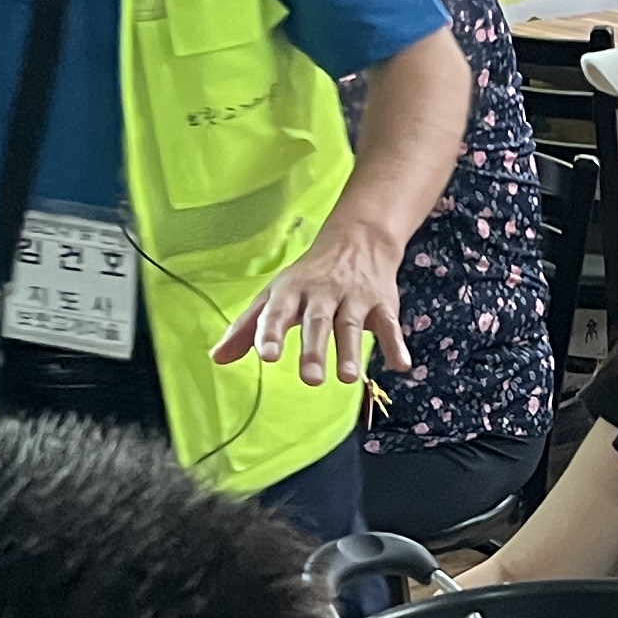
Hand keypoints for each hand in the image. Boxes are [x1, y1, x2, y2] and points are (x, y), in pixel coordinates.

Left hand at [212, 212, 407, 384]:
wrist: (358, 238)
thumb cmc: (308, 276)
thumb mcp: (275, 294)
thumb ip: (248, 328)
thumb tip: (217, 358)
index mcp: (291, 291)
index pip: (277, 312)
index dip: (270, 333)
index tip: (265, 355)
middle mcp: (322, 292)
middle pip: (317, 321)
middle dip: (314, 349)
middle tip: (310, 379)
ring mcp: (353, 297)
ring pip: (350, 325)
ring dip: (350, 351)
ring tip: (347, 379)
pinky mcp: (381, 303)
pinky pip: (389, 324)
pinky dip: (395, 345)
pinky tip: (400, 366)